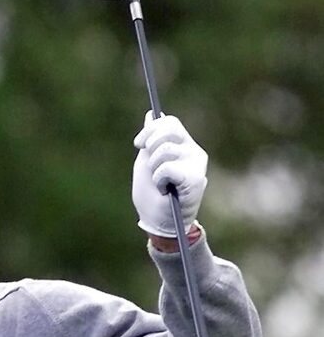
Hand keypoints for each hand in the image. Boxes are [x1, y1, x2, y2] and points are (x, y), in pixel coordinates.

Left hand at [132, 112, 207, 237]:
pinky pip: (167, 167)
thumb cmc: (153, 195)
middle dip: (151, 147)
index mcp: (182, 145)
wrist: (159, 222)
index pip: (170, 122)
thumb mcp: (146, 162)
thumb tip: (151, 114)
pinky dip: (159, 180)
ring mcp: (197, 164)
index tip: (138, 144)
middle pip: (169, 129)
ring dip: (154, 169)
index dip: (151, 129)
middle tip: (150, 167)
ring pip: (165, 150)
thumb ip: (150, 140)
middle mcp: (193, 151)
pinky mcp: (196, 178)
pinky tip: (166, 190)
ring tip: (160, 183)